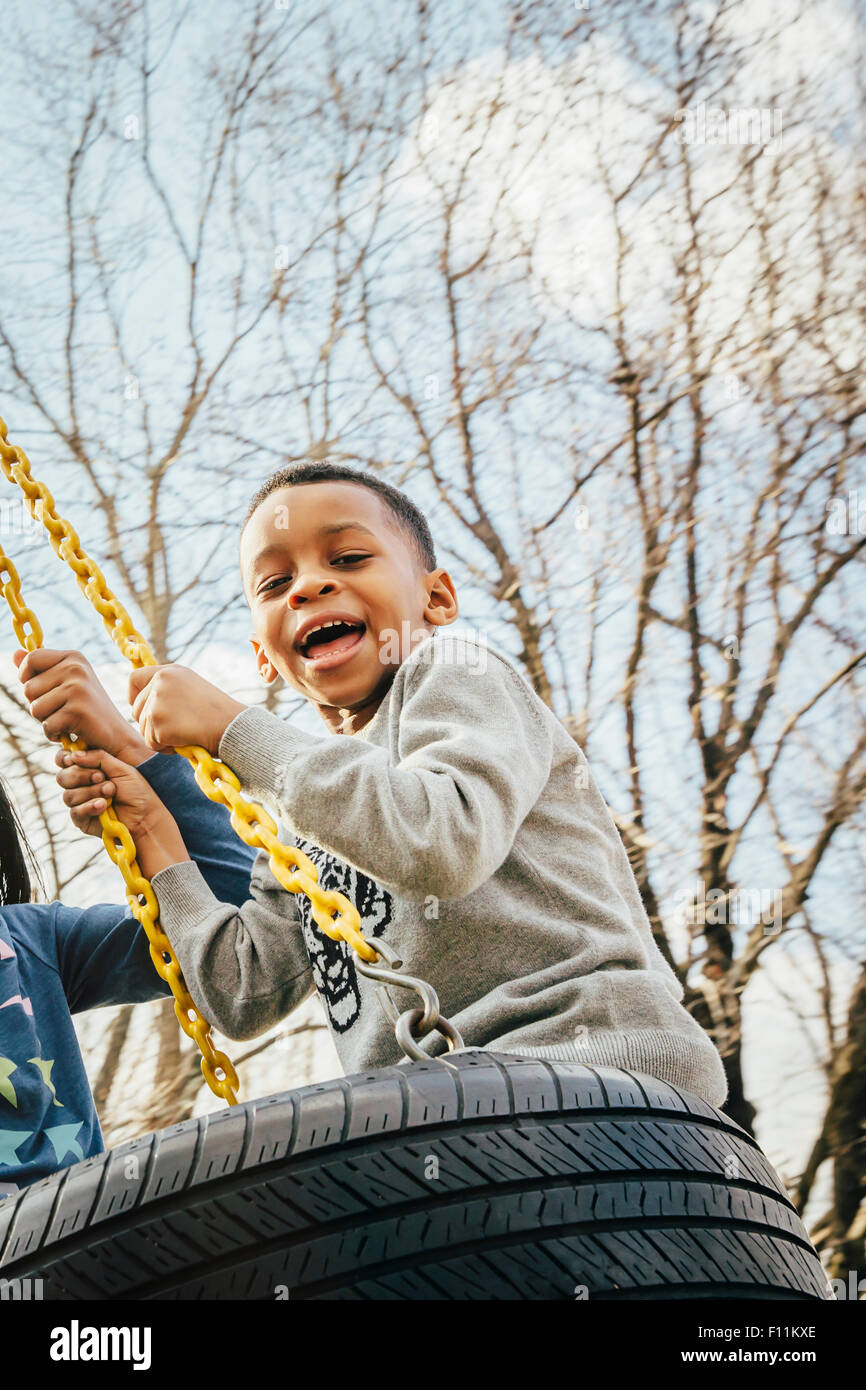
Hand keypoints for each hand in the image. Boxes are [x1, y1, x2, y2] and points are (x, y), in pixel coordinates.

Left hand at [15, 648, 151, 764]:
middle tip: (61, 710)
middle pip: (28, 688)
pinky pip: (47, 725)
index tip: (41, 690)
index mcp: (74, 658)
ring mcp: (77, 689)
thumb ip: (40, 669)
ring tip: (66, 720)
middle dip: (38, 705)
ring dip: (46, 721)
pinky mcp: (77, 711)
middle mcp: (76, 668)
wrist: (116, 735)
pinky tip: (71, 731)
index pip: (31, 659)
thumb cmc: (86, 710)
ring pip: (34, 708)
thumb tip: (15, 653)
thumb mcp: (64, 684)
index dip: (26, 677)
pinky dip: (54, 734)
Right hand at [55, 747, 170, 840]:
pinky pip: (75, 812)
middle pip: (63, 777)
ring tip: (111, 792)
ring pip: (69, 795)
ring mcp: (81, 803)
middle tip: (102, 777)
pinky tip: (103, 806)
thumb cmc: (136, 791)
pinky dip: (89, 807)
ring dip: (91, 792)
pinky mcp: (82, 820)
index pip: (65, 761)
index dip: (68, 759)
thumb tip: (74, 754)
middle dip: (82, 775)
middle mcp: (81, 785)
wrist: (146, 816)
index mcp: (89, 769)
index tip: (76, 759)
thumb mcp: (120, 768)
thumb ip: (98, 757)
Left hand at [129, 664, 245, 755]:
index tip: (140, 708)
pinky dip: (166, 748)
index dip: (133, 696)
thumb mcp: (191, 688)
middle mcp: (160, 682)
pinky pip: (151, 743)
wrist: (232, 726)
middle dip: (151, 725)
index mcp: (169, 671)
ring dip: (160, 738)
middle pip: (137, 710)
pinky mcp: (157, 722)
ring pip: (143, 728)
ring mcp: (157, 702)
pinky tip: (185, 741)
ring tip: (185, 734)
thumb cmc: (217, 713)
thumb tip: (142, 703)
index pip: (134, 678)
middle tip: (175, 730)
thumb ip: (168, 689)